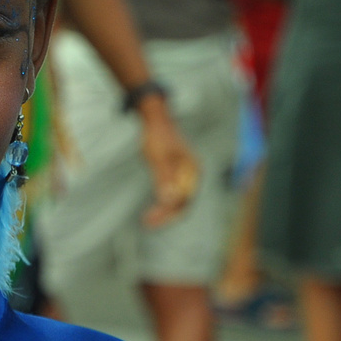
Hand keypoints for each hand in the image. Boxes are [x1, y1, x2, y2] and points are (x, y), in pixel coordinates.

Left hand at [138, 97, 198, 226]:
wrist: (154, 118)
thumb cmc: (157, 136)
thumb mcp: (158, 157)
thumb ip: (164, 178)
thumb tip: (170, 200)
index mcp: (193, 171)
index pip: (184, 200)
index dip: (168, 213)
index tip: (150, 219)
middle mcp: (193, 175)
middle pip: (183, 203)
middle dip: (166, 215)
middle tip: (147, 222)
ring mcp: (185, 174)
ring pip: (178, 200)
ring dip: (165, 211)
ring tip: (148, 219)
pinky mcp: (176, 173)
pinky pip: (173, 193)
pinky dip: (163, 202)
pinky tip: (153, 208)